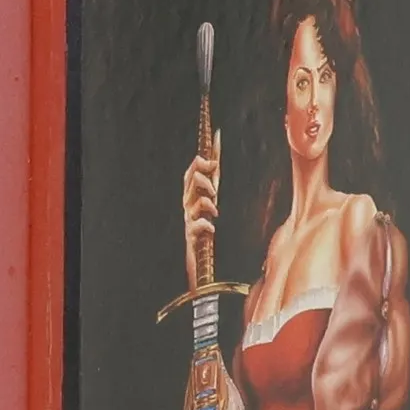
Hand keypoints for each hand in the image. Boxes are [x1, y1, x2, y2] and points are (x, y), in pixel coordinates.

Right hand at [181, 127, 220, 291]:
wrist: (202, 270)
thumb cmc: (209, 236)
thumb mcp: (216, 207)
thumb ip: (216, 186)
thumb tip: (221, 161)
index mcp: (194, 198)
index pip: (193, 172)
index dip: (202, 157)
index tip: (217, 139)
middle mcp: (188, 208)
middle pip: (187, 182)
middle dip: (200, 175)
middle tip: (214, 177)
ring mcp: (188, 223)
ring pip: (190, 202)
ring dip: (204, 200)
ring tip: (215, 207)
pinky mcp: (191, 240)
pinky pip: (194, 227)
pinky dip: (204, 224)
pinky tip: (212, 227)